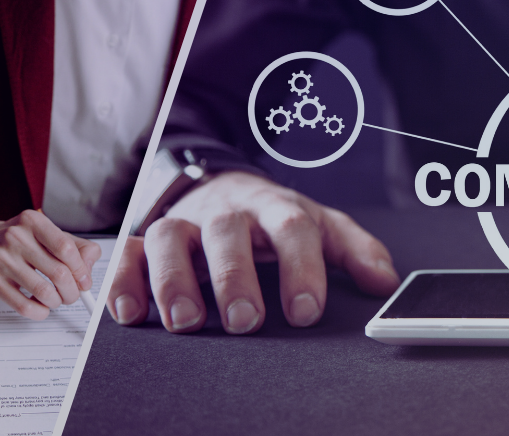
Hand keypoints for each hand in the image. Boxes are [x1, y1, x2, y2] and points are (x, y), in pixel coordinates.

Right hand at [0, 206, 102, 319]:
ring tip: (55, 300)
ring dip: (56, 302)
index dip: (81, 270)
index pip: (67, 248)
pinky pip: (24, 306)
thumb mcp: (41, 232)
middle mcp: (16, 238)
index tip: (84, 281)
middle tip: (72, 295)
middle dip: (72, 291)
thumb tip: (90, 264)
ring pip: (44, 292)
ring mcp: (2, 260)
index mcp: (32, 221)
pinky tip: (41, 307)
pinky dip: (40, 312)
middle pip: (59, 273)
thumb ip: (72, 244)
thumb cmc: (13, 238)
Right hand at [106, 171, 398, 333]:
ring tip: (185, 322)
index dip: (300, 267)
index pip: (291, 227)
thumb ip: (354, 250)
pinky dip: (125, 279)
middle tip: (245, 321)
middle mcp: (226, 211)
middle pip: (226, 233)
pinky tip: (130, 313)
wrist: (222, 186)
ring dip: (174, 279)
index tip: (305, 311)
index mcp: (274, 207)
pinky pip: (128, 251)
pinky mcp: (147, 237)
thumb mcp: (320, 225)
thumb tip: (384, 283)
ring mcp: (183, 222)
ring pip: (169, 237)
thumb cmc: (273, 218)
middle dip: (234, 278)